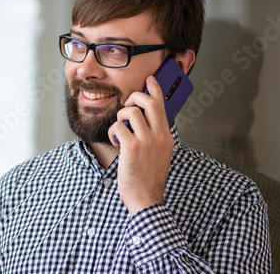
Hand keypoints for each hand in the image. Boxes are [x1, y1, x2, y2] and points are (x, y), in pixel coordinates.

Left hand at [108, 76, 174, 214]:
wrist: (146, 198)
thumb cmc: (149, 178)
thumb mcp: (159, 154)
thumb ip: (155, 136)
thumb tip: (143, 120)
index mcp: (166, 137)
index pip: (162, 106)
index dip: (154, 90)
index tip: (149, 80)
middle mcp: (159, 136)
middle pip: (148, 102)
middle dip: (135, 97)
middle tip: (128, 106)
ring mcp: (146, 141)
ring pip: (130, 111)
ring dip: (120, 116)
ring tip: (120, 129)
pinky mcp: (132, 148)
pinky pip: (118, 126)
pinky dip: (113, 131)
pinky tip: (115, 141)